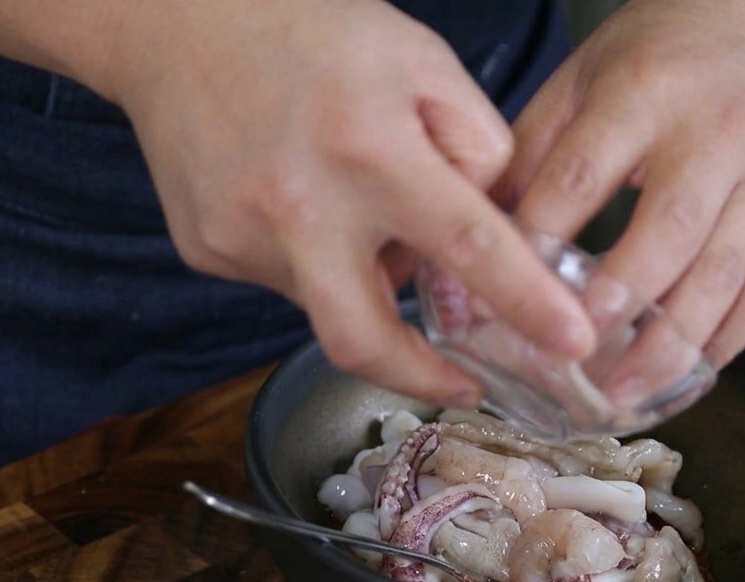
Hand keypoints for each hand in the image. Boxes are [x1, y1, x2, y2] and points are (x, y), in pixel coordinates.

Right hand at [94, 0, 595, 405]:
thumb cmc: (312, 33)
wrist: (174, 20)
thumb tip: (487, 229)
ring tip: (352, 206)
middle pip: (363, 339)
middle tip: (460, 382)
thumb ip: (474, 147)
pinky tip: (302, 200)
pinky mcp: (208, 248)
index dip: (526, 302)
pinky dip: (317, 257)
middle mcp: (299, 205)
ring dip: (362, 279)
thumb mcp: (420, 61)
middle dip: (420, 378)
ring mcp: (243, 235)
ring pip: (328, 299)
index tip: (569, 344)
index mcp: (369, 148)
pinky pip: (287, 278)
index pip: (468, 243)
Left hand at [497, 0, 744, 388]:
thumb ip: (532, 152)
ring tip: (623, 392)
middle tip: (570, 361)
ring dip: (669, 346)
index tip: (500, 299)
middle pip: (665, 233)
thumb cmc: (663, 55)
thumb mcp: (583, 77)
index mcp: (647, 91)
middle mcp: (719, 134)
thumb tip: (485, 238)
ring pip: (721, 276)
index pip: (582, 177)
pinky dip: (723, 342)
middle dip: (616, 305)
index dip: (539, 244)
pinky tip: (684, 372)